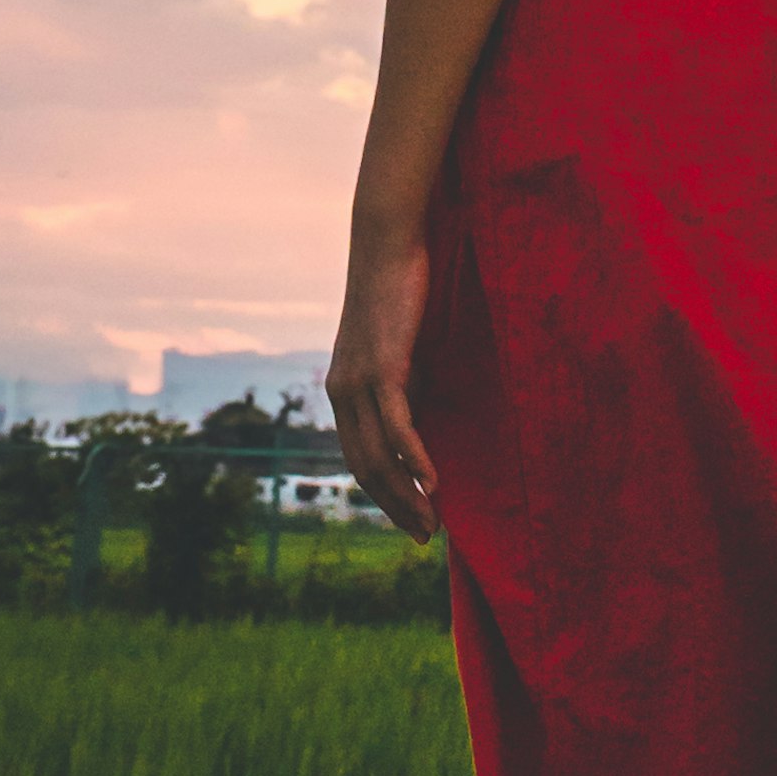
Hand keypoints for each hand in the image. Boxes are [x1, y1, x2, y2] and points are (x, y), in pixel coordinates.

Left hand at [327, 226, 441, 540]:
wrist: (387, 239)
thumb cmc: (398, 289)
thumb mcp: (398, 348)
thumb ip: (402, 384)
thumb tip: (418, 422)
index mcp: (342, 391)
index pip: (359, 459)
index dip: (384, 495)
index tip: (411, 518)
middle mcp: (342, 392)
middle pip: (366, 469)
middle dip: (395, 507)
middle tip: (425, 535)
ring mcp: (359, 381)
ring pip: (380, 456)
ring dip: (407, 495)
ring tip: (433, 522)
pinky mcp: (383, 366)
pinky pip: (398, 427)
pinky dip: (417, 460)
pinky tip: (434, 484)